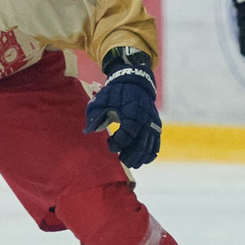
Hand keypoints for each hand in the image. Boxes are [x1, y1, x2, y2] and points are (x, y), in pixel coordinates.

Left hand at [86, 48, 161, 168]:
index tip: (110, 143)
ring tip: (130, 163)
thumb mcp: (103, 98)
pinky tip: (143, 160)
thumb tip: (88, 131)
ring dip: (140, 157)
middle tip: (121, 160)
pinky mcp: (156, 124)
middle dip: (130, 154)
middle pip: (141, 142)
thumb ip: (96, 114)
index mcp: (133, 110)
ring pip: (149, 145)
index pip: (128, 131)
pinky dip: (151, 153)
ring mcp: (152, 122)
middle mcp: (145, 117)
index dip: (119, 141)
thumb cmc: (117, 91)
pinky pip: (156, 142)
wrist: (135, 81)